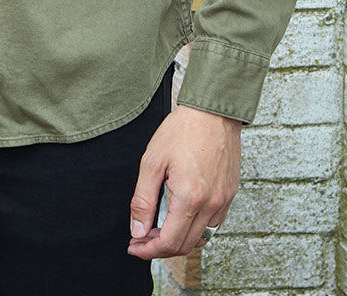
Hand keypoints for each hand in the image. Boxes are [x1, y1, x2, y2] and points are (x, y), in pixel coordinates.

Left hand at [127, 104, 240, 258]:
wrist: (213, 112)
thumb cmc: (183, 130)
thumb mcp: (152, 161)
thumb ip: (143, 200)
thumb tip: (138, 230)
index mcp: (190, 198)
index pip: (169, 242)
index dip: (148, 250)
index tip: (134, 246)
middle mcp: (211, 205)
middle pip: (185, 245)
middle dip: (160, 247)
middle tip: (141, 237)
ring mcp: (223, 202)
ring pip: (200, 239)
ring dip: (178, 239)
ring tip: (158, 227)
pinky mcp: (229, 195)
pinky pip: (212, 225)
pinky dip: (194, 229)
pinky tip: (180, 216)